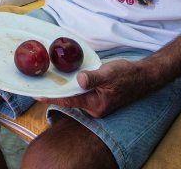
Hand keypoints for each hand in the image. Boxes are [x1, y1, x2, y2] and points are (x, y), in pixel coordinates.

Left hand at [37, 59, 153, 117]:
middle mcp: (94, 107)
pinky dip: (73, 86)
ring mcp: (96, 103)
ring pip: (75, 96)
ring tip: (48, 79)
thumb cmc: (128, 75)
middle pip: (69, 100)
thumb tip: (79, 79)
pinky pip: (81, 93)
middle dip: (55, 92)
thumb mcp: (110, 73)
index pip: (68, 101)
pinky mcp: (97, 97)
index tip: (37, 95)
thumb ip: (94, 78)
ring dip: (64, 88)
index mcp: (95, 105)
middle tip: (39, 82)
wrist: (143, 77)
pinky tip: (65, 77)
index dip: (52, 97)